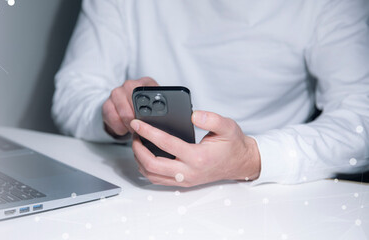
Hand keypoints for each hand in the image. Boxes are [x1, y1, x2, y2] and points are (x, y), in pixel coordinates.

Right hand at [102, 77, 158, 137]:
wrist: (128, 111)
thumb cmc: (147, 111)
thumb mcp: (158, 106)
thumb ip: (164, 107)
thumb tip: (175, 113)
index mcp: (145, 83)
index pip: (147, 91)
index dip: (148, 107)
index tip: (150, 118)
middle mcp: (130, 84)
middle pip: (133, 99)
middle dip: (138, 118)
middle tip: (143, 128)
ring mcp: (116, 93)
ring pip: (123, 111)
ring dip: (129, 124)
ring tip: (134, 130)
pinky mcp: (106, 104)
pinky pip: (111, 117)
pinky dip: (119, 127)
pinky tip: (124, 129)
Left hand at [130, 110, 260, 186]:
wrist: (241, 163)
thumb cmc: (233, 145)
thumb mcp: (228, 127)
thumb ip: (212, 119)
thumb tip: (193, 115)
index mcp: (197, 157)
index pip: (165, 143)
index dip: (148, 132)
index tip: (137, 123)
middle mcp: (188, 172)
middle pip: (152, 164)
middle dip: (137, 148)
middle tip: (134, 135)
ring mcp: (184, 180)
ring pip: (152, 175)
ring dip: (139, 159)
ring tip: (138, 143)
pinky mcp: (182, 183)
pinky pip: (157, 179)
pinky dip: (146, 169)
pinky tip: (144, 156)